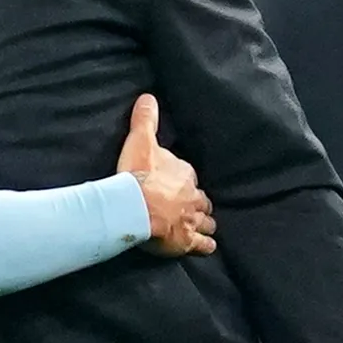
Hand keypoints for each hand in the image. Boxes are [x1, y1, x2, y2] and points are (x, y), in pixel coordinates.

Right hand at [117, 92, 214, 256]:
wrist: (135, 205)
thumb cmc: (138, 173)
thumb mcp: (140, 140)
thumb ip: (145, 120)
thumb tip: (147, 97)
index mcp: (184, 173)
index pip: (189, 176)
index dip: (184, 180)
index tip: (178, 183)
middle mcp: (193, 196)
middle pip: (201, 200)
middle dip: (198, 203)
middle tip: (191, 206)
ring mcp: (192, 220)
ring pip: (206, 221)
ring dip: (205, 223)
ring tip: (203, 226)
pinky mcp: (186, 241)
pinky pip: (202, 244)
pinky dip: (205, 245)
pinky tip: (206, 246)